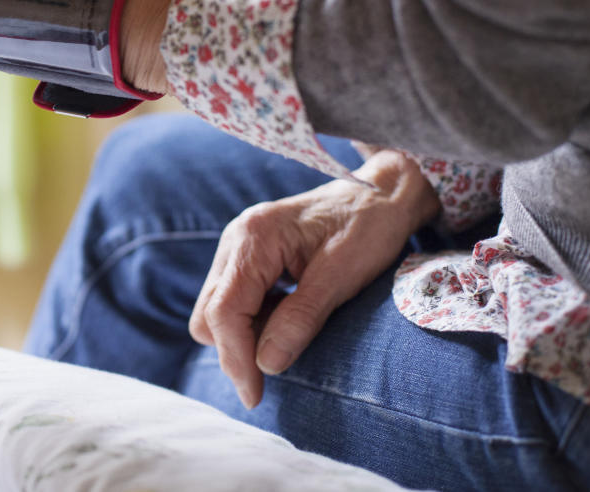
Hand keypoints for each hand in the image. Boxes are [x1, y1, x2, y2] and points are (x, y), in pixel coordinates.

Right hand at [188, 150, 438, 408]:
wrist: (379, 194)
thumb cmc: (366, 227)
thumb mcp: (341, 276)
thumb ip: (301, 319)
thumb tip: (267, 365)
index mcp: (254, 238)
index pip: (224, 311)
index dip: (236, 358)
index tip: (255, 395)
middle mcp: (235, 239)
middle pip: (209, 313)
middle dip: (234, 350)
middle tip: (271, 375)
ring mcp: (237, 245)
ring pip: (215, 309)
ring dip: (243, 334)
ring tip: (287, 335)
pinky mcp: (246, 255)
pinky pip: (231, 298)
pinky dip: (251, 319)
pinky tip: (285, 317)